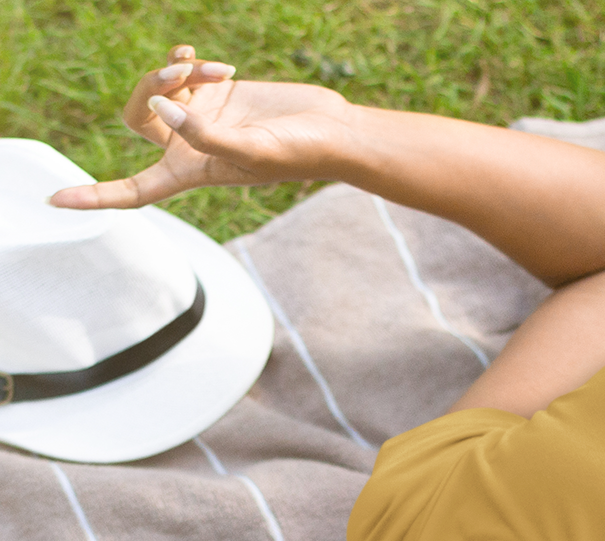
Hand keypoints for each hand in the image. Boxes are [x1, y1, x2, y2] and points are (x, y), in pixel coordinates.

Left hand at [49, 43, 352, 209]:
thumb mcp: (251, 149)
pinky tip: (202, 58)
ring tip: (209, 66)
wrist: (330, 128)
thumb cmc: (299, 152)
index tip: (56, 199)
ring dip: (174, 68)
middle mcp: (190, 146)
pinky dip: (186, 59)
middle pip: (137, 115)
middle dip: (149, 86)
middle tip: (179, 70)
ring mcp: (200, 117)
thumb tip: (163, 104)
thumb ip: (205, 133)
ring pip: (158, 87)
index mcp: (192, 173)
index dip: (94, 196)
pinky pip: (178, 69)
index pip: (134, 190)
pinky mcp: (214, 93)